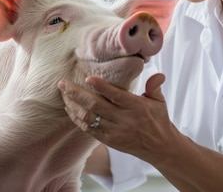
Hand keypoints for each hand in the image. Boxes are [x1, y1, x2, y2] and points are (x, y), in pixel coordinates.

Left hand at [57, 73, 177, 163]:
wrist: (160, 148)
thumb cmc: (158, 120)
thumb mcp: (159, 101)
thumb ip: (154, 86)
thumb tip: (158, 74)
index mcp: (136, 107)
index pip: (116, 95)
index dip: (101, 86)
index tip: (87, 78)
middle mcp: (124, 120)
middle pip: (96, 106)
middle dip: (76, 94)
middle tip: (62, 83)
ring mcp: (115, 132)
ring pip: (89, 118)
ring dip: (73, 106)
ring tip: (63, 94)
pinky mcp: (109, 141)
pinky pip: (89, 130)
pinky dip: (77, 119)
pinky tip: (69, 109)